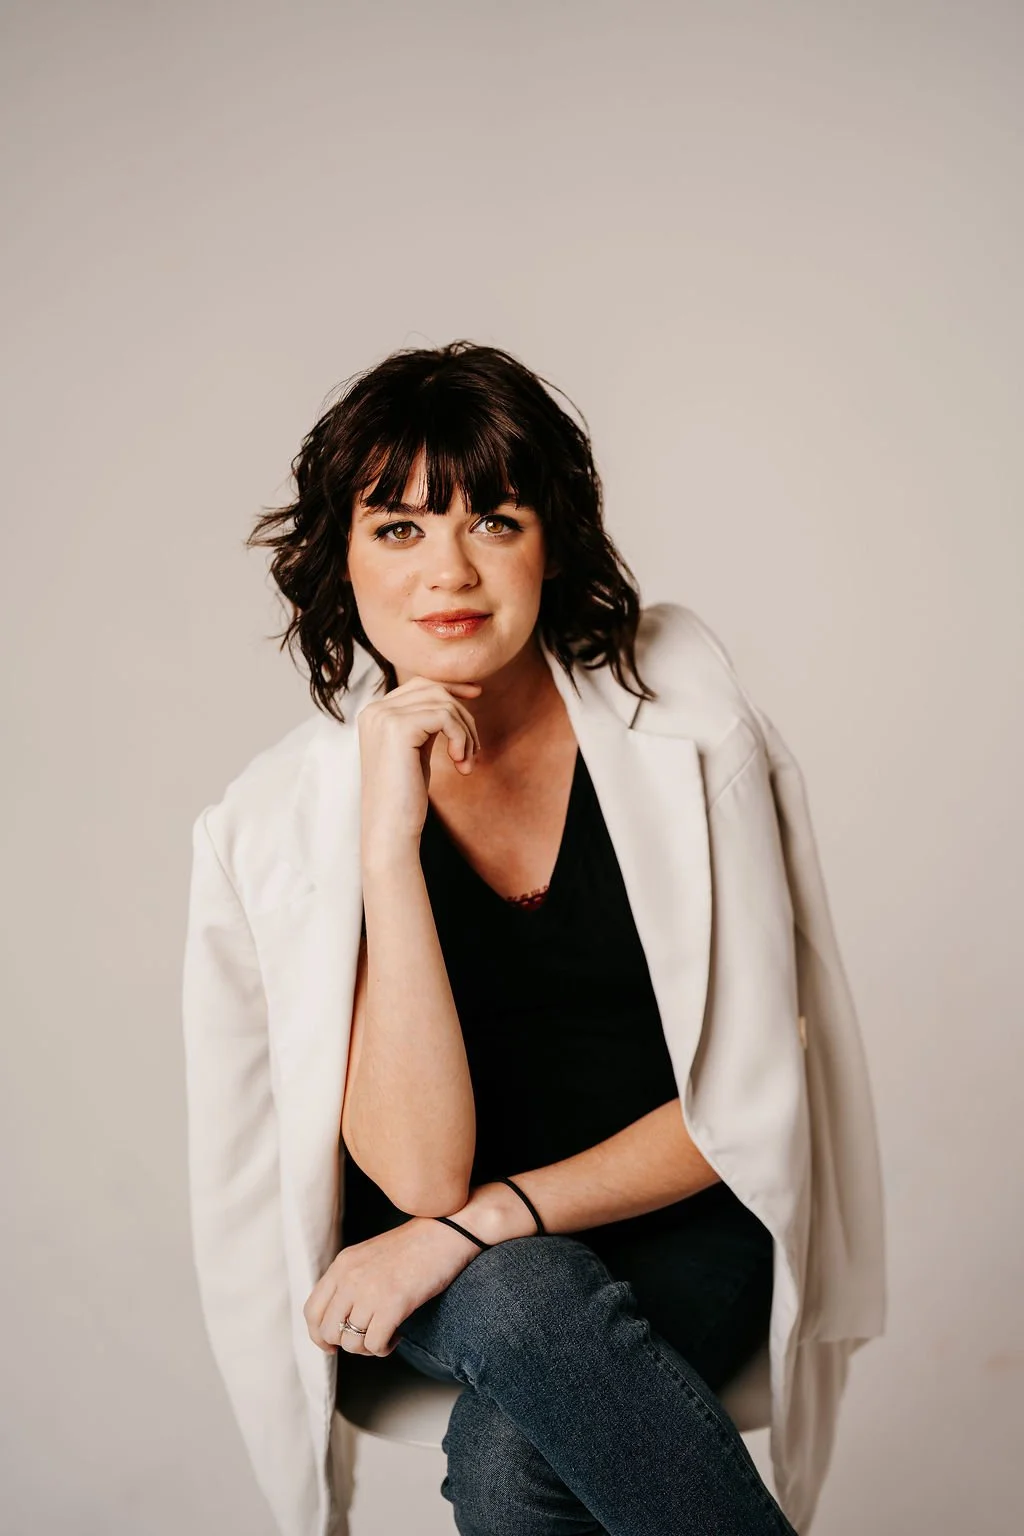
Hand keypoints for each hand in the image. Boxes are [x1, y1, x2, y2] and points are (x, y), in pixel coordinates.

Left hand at [302, 1215, 483, 1358]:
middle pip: (329, 1331)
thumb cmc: (413, 1246)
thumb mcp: (368, 1256)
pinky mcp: (393, 1303)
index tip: (333, 1344)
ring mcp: (370, 1291)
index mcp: (342, 1265)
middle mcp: (350, 1278)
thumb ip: (349, 1280)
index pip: (312, 1311)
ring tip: (386, 1335)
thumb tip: (340, 1319)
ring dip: (368, 1347)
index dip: (319, 1335)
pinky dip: (385, 1348)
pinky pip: (375, 1345)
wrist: (446, 1230)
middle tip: (368, 1338)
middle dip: (347, 1344)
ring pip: (352, 1342)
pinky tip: (398, 1335)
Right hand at [357, 675, 483, 860]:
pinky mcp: (398, 728)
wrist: (390, 828)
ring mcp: (384, 716)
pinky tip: (460, 764)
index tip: (477, 694)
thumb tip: (454, 697)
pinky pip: (445, 717)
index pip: (420, 684)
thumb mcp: (417, 750)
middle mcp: (375, 710)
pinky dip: (461, 738)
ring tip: (467, 762)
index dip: (452, 686)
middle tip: (474, 751)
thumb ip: (426, 723)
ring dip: (466, 732)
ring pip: (443, 703)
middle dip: (463, 716)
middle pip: (434, 689)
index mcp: (375, 713)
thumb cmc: (405, 797)